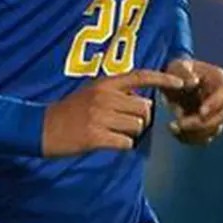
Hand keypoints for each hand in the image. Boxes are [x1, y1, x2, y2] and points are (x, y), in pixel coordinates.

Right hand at [41, 69, 185, 156]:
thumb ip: (115, 93)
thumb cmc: (69, 112)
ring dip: (130, 135)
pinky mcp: (96, 137)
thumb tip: (142, 101)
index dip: (163, 79)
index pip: (140, 76)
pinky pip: (126, 144)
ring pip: (137, 128)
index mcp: (105, 84)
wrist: (42, 128)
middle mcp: (105, 97)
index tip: (181, 83)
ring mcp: (100, 117)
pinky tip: (107, 144)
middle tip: (122, 125)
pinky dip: (121, 146)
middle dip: (140, 120)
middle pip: (144, 109)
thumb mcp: (91, 93)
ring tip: (111, 134)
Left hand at [160, 57, 222, 144]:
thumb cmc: (177, 71)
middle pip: (222, 116)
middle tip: (181, 124)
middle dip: (203, 123)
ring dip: (195, 133)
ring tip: (173, 127)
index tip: (201, 112)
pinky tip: (175, 133)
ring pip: (214, 130)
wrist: (173, 83)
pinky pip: (204, 138)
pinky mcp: (207, 127)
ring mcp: (216, 114)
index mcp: (219, 80)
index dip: (215, 104)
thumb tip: (193, 83)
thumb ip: (183, 72)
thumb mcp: (177, 66)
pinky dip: (190, 138)